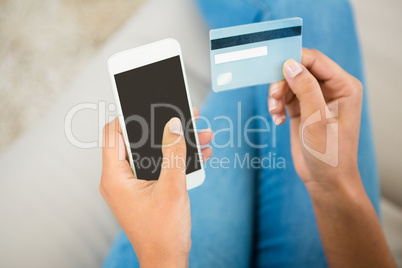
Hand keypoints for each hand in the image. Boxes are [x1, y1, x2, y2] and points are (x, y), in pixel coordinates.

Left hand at [100, 107, 212, 266]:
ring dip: (175, 143)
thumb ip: (174, 152)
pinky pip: (158, 166)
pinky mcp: (144, 189)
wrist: (167, 259)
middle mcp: (119, 179)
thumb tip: (173, 124)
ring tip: (201, 134)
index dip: (129, 116)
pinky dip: (176, 158)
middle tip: (184, 117)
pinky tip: (200, 153)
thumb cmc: (164, 231)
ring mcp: (132, 184)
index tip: (149, 105)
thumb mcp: (173, 187)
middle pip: (136, 140)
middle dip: (163, 128)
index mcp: (115, 177)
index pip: (113, 133)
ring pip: (151, 152)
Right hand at [268, 48, 362, 189]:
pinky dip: (277, 106)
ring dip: (277, 95)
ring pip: (289, 82)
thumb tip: (290, 64)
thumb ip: (305, 88)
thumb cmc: (329, 153)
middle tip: (273, 99)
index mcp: (344, 86)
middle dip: (282, 82)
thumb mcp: (316, 119)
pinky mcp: (303, 109)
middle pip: (299, 69)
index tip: (274, 69)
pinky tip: (277, 120)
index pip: (315, 60)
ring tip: (275, 113)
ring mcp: (316, 99)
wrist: (325, 180)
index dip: (293, 60)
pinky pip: (285, 97)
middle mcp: (331, 89)